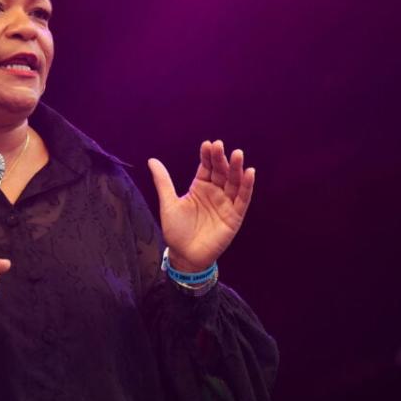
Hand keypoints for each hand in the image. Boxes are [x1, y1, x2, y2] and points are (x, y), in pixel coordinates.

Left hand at [147, 140, 255, 271]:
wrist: (184, 256)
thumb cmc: (176, 231)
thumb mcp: (168, 203)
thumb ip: (163, 182)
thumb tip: (152, 160)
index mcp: (199, 187)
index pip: (206, 167)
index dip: (207, 156)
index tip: (207, 144)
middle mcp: (215, 193)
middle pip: (221, 172)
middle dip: (221, 159)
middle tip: (220, 146)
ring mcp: (225, 204)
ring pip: (234, 183)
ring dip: (236, 169)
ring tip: (237, 154)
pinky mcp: (234, 217)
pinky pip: (242, 200)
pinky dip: (246, 187)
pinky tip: (249, 173)